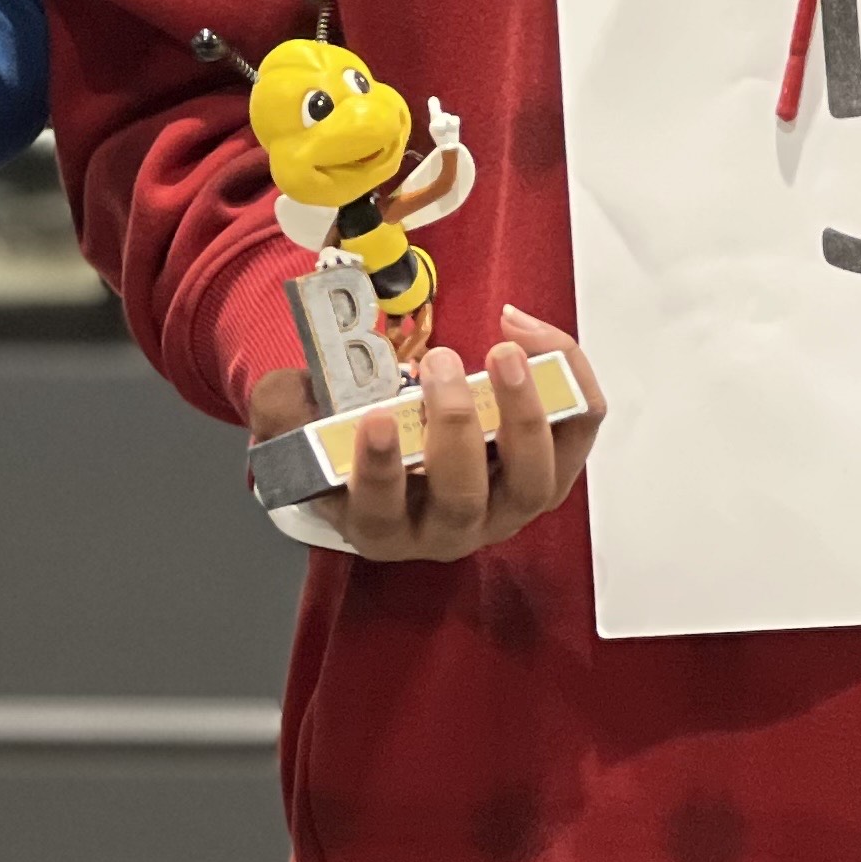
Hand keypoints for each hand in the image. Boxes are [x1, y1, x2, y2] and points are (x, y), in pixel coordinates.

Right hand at [244, 308, 604, 562]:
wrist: (394, 446)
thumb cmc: (347, 438)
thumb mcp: (296, 428)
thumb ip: (284, 410)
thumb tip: (300, 391)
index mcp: (379, 523)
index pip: (382, 514)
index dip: (382, 474)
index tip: (375, 421)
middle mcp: (447, 528)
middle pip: (463, 501)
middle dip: (454, 430)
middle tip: (438, 364)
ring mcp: (504, 505)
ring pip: (533, 483)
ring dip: (524, 416)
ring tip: (503, 352)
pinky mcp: (547, 467)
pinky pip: (576, 433)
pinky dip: (567, 384)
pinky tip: (526, 332)